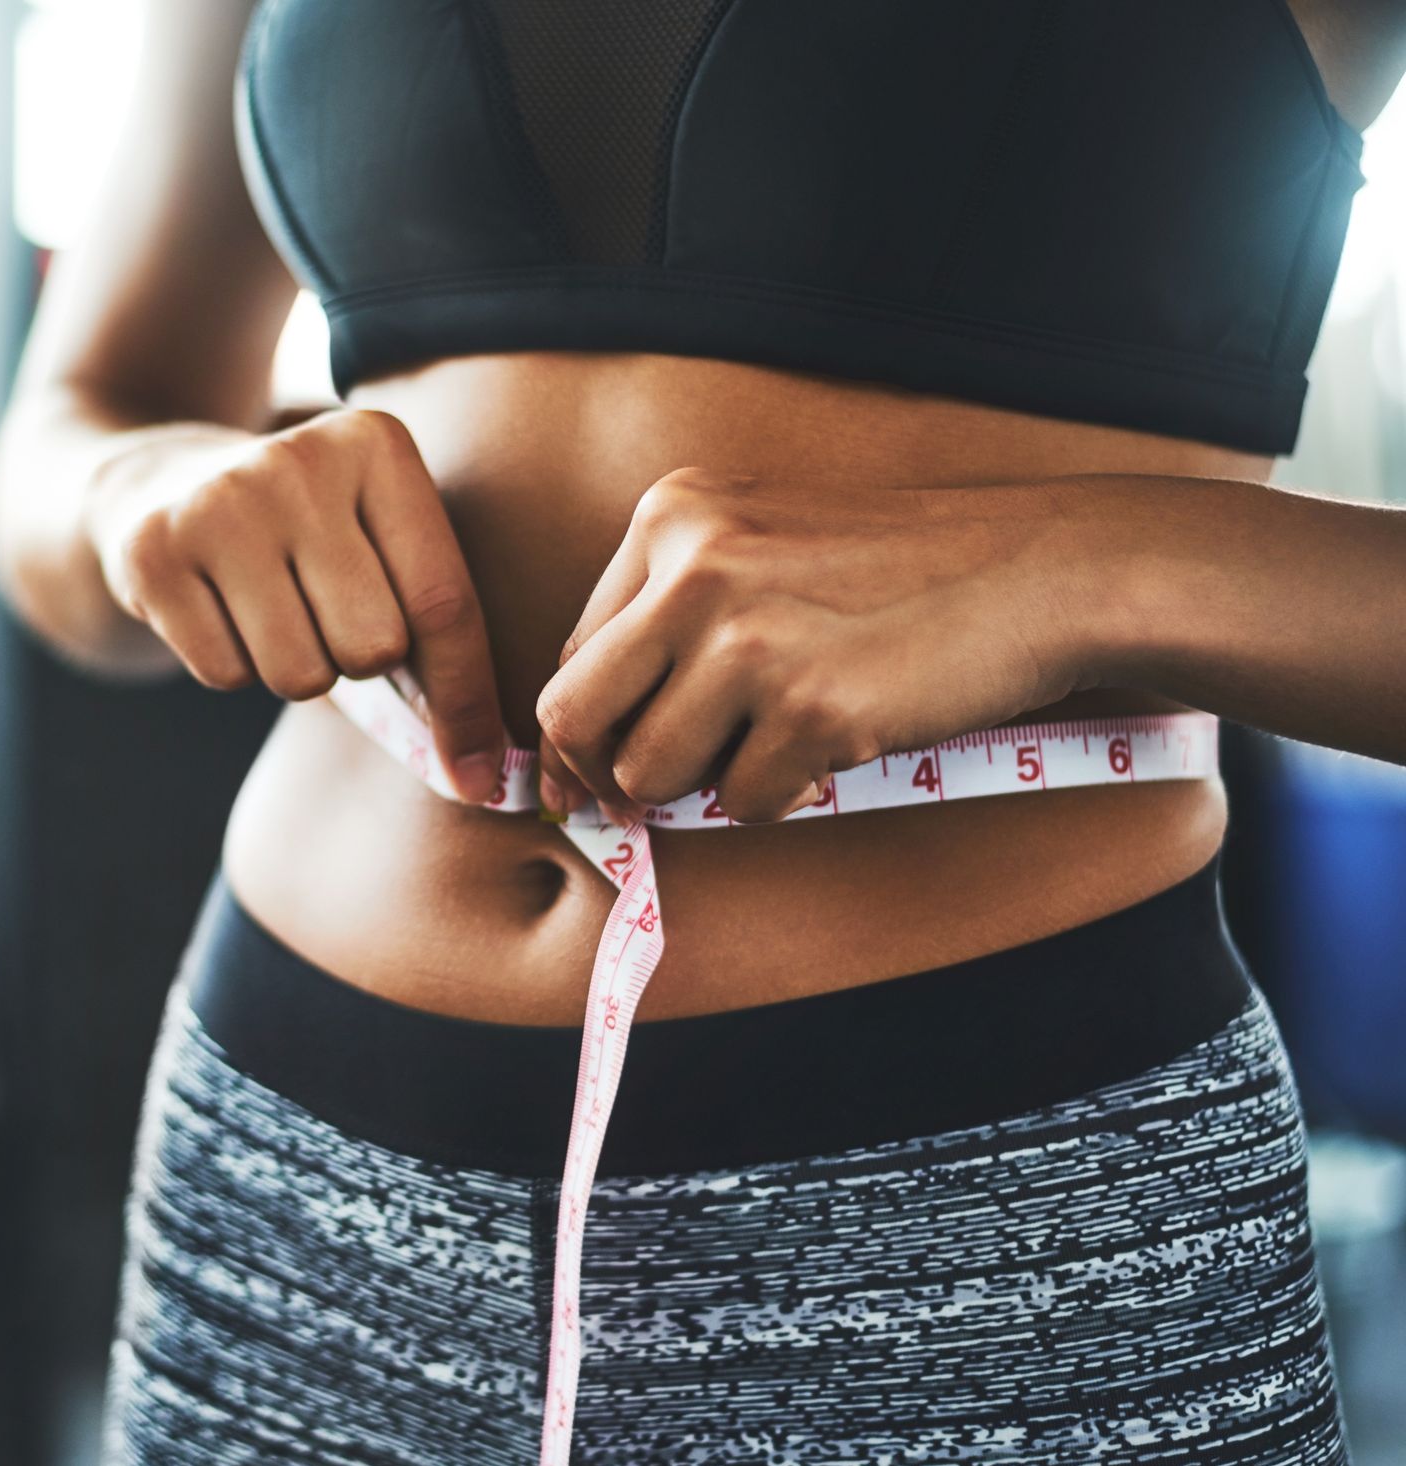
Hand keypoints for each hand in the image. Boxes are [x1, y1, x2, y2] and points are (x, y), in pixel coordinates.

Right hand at [87, 408, 508, 800]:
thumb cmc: (304, 537)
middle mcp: (297, 460)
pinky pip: (225, 676)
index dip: (466, 702)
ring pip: (299, 675)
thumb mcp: (377, 537)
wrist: (160, 483)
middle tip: (327, 620)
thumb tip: (477, 771)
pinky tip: (218, 609)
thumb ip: (434, 626)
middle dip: (359, 663)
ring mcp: (216, 502)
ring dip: (295, 670)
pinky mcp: (151, 553)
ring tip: (272, 611)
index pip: (443, 602)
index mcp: (376, 444)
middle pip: (372, 647)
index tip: (477, 777)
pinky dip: (233, 665)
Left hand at [535, 468, 1091, 822]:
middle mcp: (694, 567)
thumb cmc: (894, 572)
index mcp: (670, 517)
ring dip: (706, 786)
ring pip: (650, 774)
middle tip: (641, 805)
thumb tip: (580, 747)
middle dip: (605, 777)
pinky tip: (831, 746)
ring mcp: (748, 639)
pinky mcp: (809, 708)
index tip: (590, 780)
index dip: (579, 734)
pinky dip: (782, 795)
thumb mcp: (759, 543)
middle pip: (575, 717)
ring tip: (771, 746)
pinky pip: (744, 802)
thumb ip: (668, 616)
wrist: (1035, 570)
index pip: (572, 653)